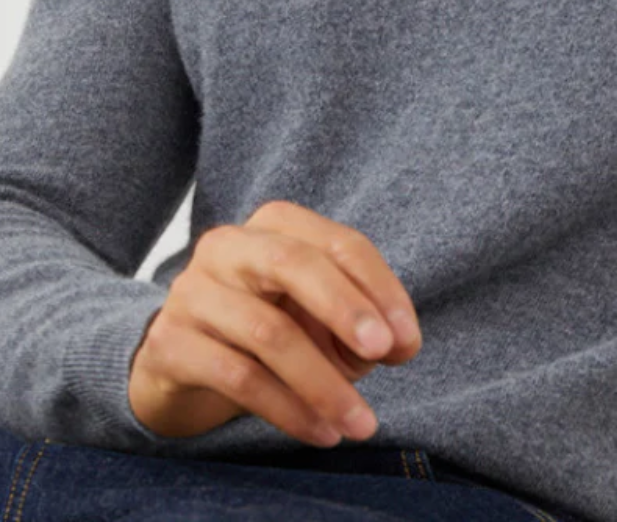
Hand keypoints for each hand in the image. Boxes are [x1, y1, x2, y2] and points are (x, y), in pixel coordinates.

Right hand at [127, 200, 421, 445]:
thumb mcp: (322, 319)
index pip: (338, 243)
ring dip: (323, 383)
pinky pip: (237, 376)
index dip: (379, 289)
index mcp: (275, 225)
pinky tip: (320, 431)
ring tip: (360, 422)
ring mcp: (192, 292)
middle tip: (383, 352)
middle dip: (345, 307)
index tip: (407, 339)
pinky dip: (287, 409)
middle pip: (293, 263)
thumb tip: (402, 345)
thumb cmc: (269, 326)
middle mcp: (228, 246)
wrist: (183, 363)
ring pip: (267, 331)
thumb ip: (364, 327)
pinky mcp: (170, 343)